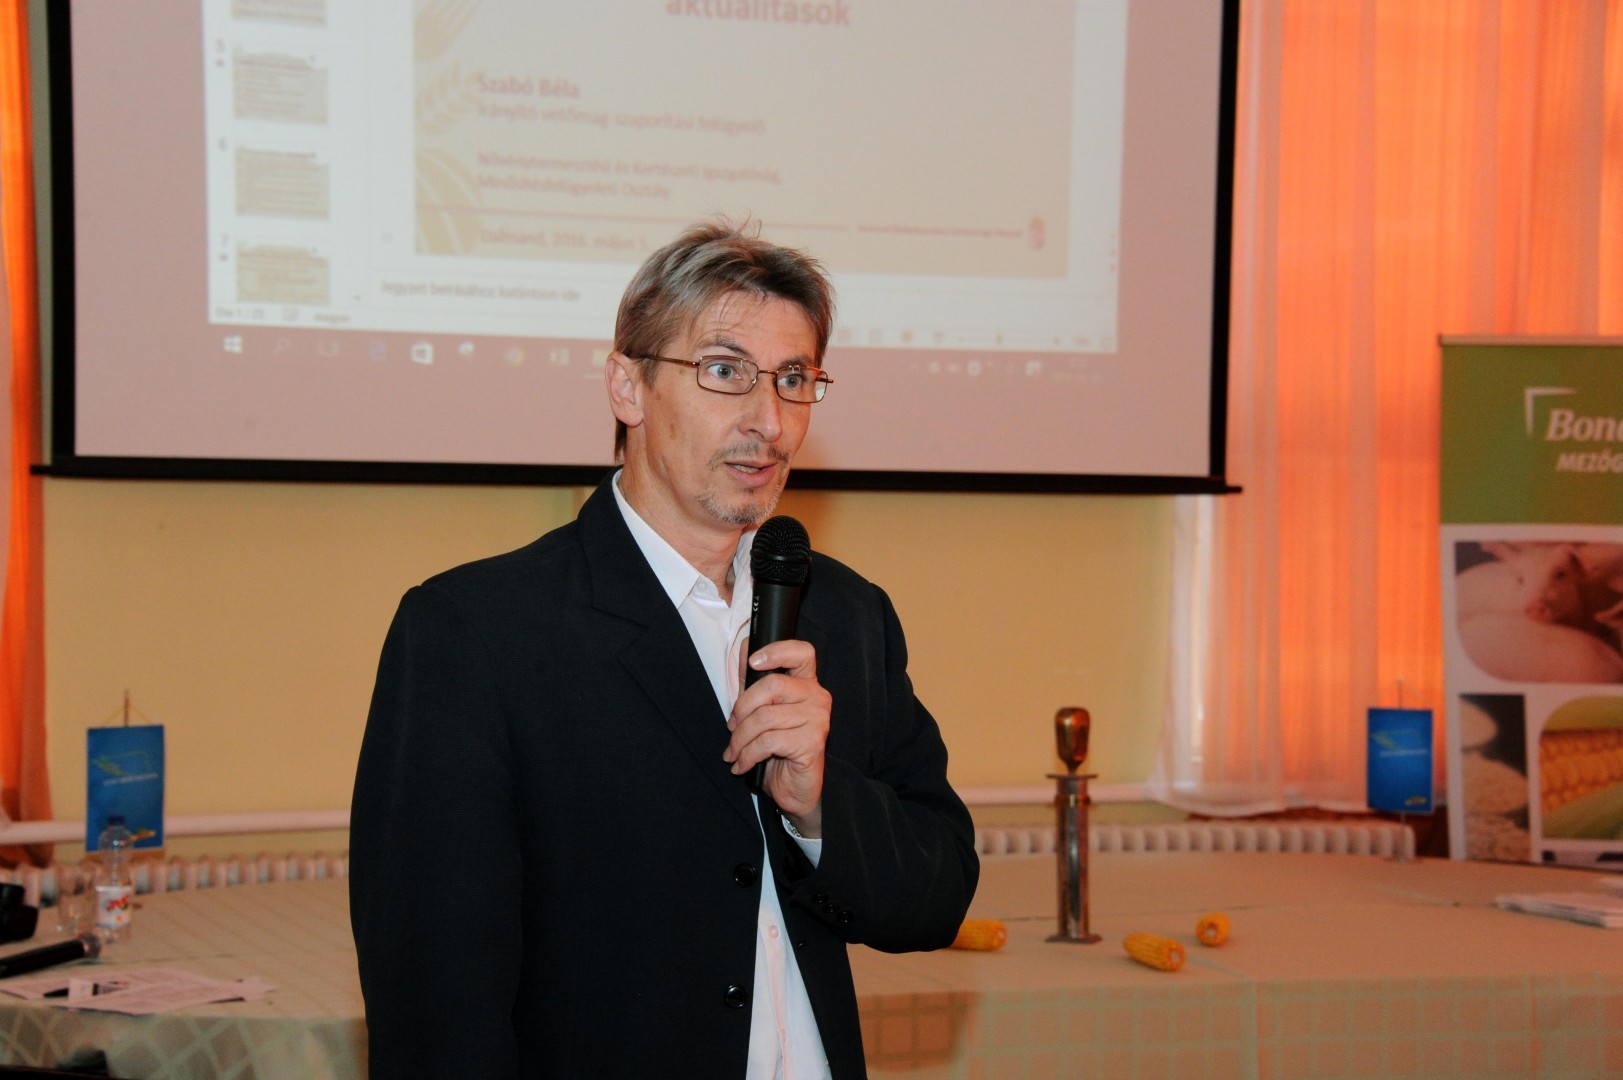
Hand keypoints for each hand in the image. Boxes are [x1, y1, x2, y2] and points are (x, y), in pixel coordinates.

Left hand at [723, 639, 828, 832]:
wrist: (794, 790)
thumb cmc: (778, 750)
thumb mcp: (761, 711)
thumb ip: (754, 681)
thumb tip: (745, 649)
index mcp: (806, 684)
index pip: (802, 652)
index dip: (777, 650)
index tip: (753, 661)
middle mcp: (817, 697)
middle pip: (772, 685)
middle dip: (742, 709)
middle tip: (732, 728)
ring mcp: (818, 719)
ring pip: (765, 717)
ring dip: (740, 739)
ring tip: (734, 753)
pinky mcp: (812, 742)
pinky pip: (768, 741)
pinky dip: (748, 755)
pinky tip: (742, 764)